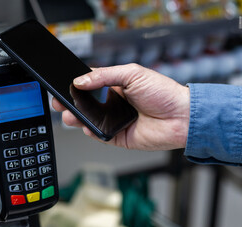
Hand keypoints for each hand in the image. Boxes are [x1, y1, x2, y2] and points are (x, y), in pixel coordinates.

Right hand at [52, 63, 189, 150]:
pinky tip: (87, 127)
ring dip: (77, 118)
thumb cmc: (163, 92)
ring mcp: (116, 120)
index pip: (90, 84)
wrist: (181, 117)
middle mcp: (114, 103)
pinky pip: (100, 135)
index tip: (63, 86)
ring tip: (70, 115)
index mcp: (117, 85)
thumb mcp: (133, 74)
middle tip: (60, 103)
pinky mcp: (119, 137)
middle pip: (86, 104)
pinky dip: (91, 132)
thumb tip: (81, 80)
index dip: (76, 85)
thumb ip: (105, 76)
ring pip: (90, 120)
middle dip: (71, 103)